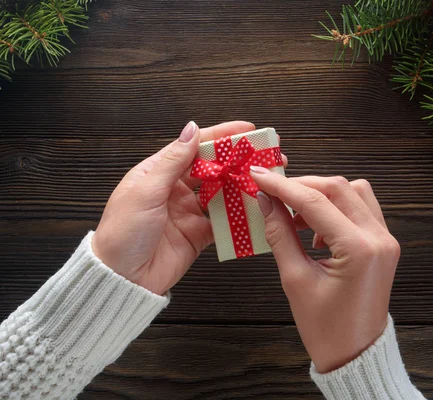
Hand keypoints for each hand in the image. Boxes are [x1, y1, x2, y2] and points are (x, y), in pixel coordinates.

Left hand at [92, 121, 255, 294]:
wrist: (122, 278)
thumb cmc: (122, 232)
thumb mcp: (146, 191)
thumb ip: (172, 161)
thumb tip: (191, 130)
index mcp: (158, 173)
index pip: (194, 147)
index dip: (220, 136)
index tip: (245, 130)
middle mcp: (175, 189)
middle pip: (212, 168)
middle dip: (237, 160)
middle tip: (263, 154)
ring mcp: (189, 212)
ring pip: (222, 193)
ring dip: (241, 186)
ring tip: (265, 179)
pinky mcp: (199, 234)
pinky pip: (224, 221)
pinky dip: (239, 216)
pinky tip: (254, 208)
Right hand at [249, 169, 399, 372]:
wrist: (355, 353)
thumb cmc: (325, 328)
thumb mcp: (295, 280)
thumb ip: (280, 234)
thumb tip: (265, 201)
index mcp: (359, 250)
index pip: (316, 201)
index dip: (283, 186)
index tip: (259, 176)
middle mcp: (379, 238)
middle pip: (339, 188)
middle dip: (302, 185)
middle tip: (272, 192)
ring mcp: (386, 239)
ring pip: (354, 192)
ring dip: (322, 195)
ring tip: (295, 217)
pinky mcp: (384, 243)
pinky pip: (361, 209)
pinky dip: (337, 208)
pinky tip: (316, 231)